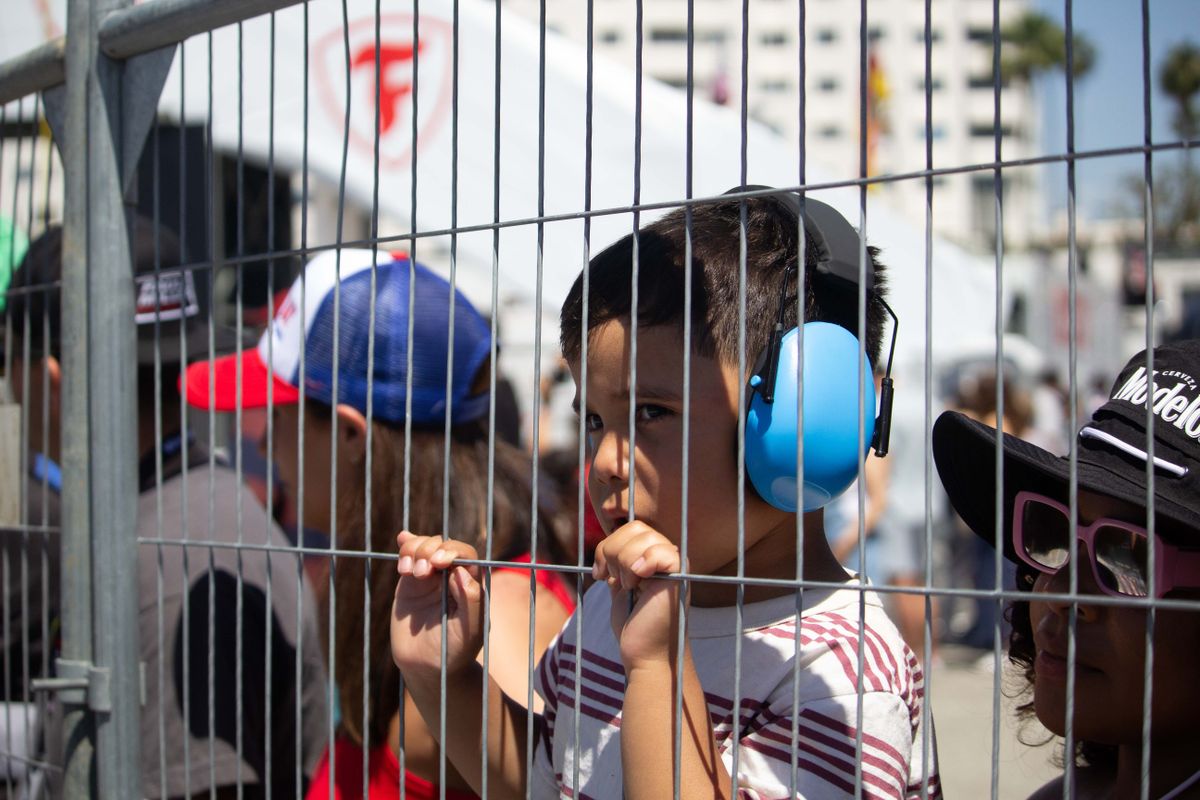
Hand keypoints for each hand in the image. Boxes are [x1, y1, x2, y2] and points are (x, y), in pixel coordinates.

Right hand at [391, 531, 484, 686]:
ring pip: (424, 547)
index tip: (439, 562)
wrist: (428, 667)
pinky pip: (408, 557)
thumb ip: (471, 602)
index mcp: (470, 583)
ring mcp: (430, 577)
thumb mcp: (470, 631)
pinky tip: (401, 543)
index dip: (452, 551)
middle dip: (430, 549)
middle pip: (442, 545)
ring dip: (415, 549)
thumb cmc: (455, 650)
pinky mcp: (410, 582)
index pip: (465, 555)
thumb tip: (462, 571)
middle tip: (422, 571)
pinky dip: (405, 547)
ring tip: (409, 570)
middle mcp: (451, 575)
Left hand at [592, 521, 685, 670]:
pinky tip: (638, 582)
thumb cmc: (632, 624)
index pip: (631, 528)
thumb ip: (617, 561)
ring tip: (628, 586)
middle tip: (612, 579)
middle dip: (612, 551)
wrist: (645, 654)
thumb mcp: (619, 584)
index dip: (608, 545)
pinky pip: (662, 551)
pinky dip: (643, 563)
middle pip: (636, 527)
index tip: (600, 575)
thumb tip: (608, 541)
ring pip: (644, 537)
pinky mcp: (680, 577)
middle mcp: (668, 556)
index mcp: (654, 556)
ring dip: (624, 562)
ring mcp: (676, 566)